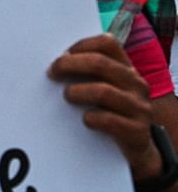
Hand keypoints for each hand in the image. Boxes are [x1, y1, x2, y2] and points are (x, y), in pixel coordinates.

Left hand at [48, 33, 161, 179]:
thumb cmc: (111, 111)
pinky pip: (109, 120)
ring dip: (77, 92)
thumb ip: (88, 73)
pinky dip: (91, 118)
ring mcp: (139, 108)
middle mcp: (136, 84)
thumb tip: (54, 63)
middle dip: (69, 65)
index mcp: (127, 68)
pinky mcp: (138, 132)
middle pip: (100, 63)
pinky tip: (85, 120)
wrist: (137, 148)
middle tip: (52, 73)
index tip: (62, 55)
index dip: (81, 45)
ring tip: (67, 96)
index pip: (107, 43)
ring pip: (103, 91)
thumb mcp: (105, 87)